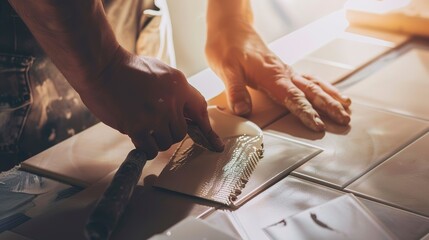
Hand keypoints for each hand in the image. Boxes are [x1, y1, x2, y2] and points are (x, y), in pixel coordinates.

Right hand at [79, 47, 223, 158]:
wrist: (102, 66)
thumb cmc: (127, 68)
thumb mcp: (160, 71)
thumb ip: (174, 90)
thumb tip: (182, 112)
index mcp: (179, 84)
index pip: (199, 109)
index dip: (207, 129)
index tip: (215, 144)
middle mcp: (171, 101)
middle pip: (181, 132)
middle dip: (170, 132)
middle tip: (157, 126)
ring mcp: (155, 115)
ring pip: (167, 142)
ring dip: (158, 140)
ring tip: (145, 129)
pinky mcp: (138, 127)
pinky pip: (151, 148)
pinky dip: (148, 149)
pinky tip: (141, 141)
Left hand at [206, 21, 350, 130]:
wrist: (230, 26)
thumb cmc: (226, 46)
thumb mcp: (224, 69)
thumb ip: (235, 90)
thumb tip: (242, 111)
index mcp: (270, 75)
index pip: (292, 96)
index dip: (305, 111)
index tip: (317, 125)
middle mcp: (282, 72)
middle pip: (310, 91)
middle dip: (328, 106)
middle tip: (345, 120)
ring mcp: (284, 70)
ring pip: (313, 84)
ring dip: (330, 97)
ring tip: (346, 109)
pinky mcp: (281, 69)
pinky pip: (307, 78)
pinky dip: (322, 87)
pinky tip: (330, 93)